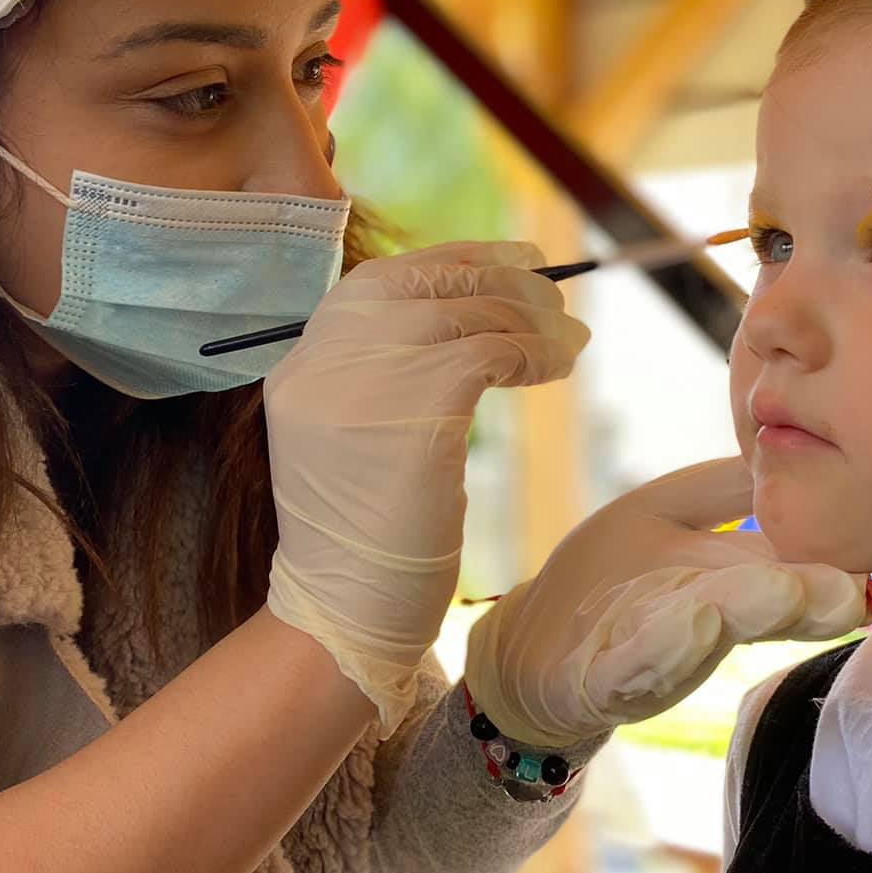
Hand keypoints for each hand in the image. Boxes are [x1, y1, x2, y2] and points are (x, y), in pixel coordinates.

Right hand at [263, 242, 589, 734]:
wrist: (346, 612)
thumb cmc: (363, 540)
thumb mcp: (351, 440)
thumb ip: (383, 379)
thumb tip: (473, 318)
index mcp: (300, 366)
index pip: (378, 283)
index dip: (449, 263)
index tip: (507, 260)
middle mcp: (322, 361)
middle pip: (420, 284)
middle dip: (494, 278)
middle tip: (551, 290)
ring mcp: (362, 382)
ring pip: (463, 312)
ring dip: (529, 320)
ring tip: (571, 340)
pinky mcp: (415, 410)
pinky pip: (491, 352)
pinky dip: (535, 354)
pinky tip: (557, 370)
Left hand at [463, 456, 866, 746]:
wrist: (534, 652)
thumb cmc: (610, 578)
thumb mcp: (667, 515)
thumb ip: (728, 486)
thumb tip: (794, 446)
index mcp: (731, 583)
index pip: (793, 567)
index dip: (833, 559)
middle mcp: (707, 623)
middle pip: (764, 607)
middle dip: (805, 595)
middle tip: (854, 584)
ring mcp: (657, 655)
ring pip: (710, 633)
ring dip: (750, 613)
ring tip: (785, 590)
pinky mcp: (605, 680)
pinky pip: (637, 667)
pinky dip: (667, 650)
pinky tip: (699, 622)